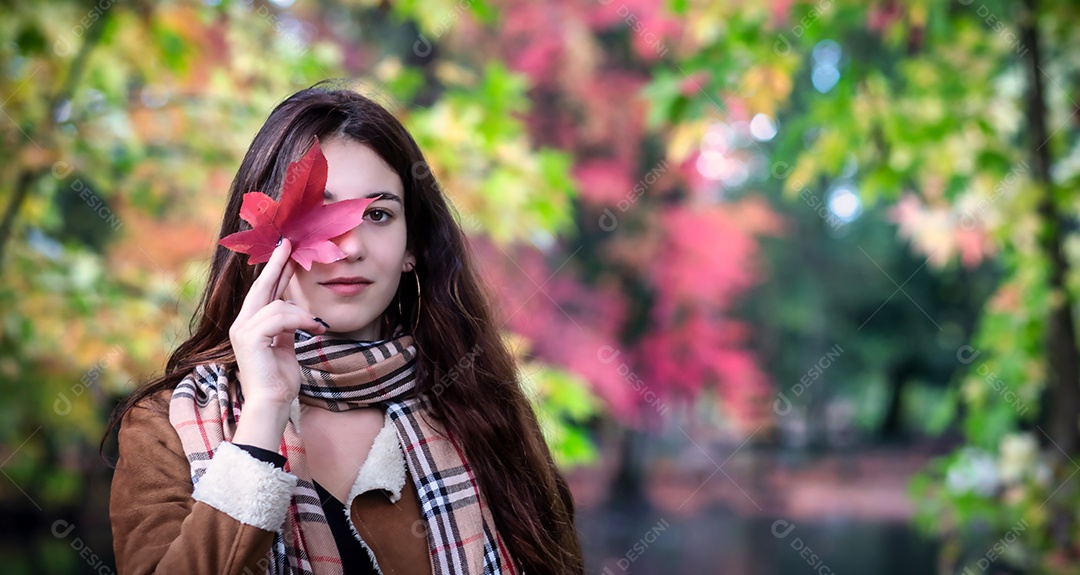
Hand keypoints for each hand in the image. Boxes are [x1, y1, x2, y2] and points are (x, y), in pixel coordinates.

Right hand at [229, 238, 325, 409]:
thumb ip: (286, 327)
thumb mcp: (286, 346)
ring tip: (319, 327)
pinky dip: (300, 321)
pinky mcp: (250, 337)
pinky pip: (279, 317)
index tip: (287, 253)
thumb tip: (294, 310)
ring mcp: (242, 330)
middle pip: (261, 286)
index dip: (276, 270)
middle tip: (290, 244)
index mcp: (250, 325)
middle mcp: (241, 324)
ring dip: (303, 314)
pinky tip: (314, 330)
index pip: (263, 291)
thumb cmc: (280, 380)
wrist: (272, 403)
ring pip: (277, 304)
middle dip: (277, 264)